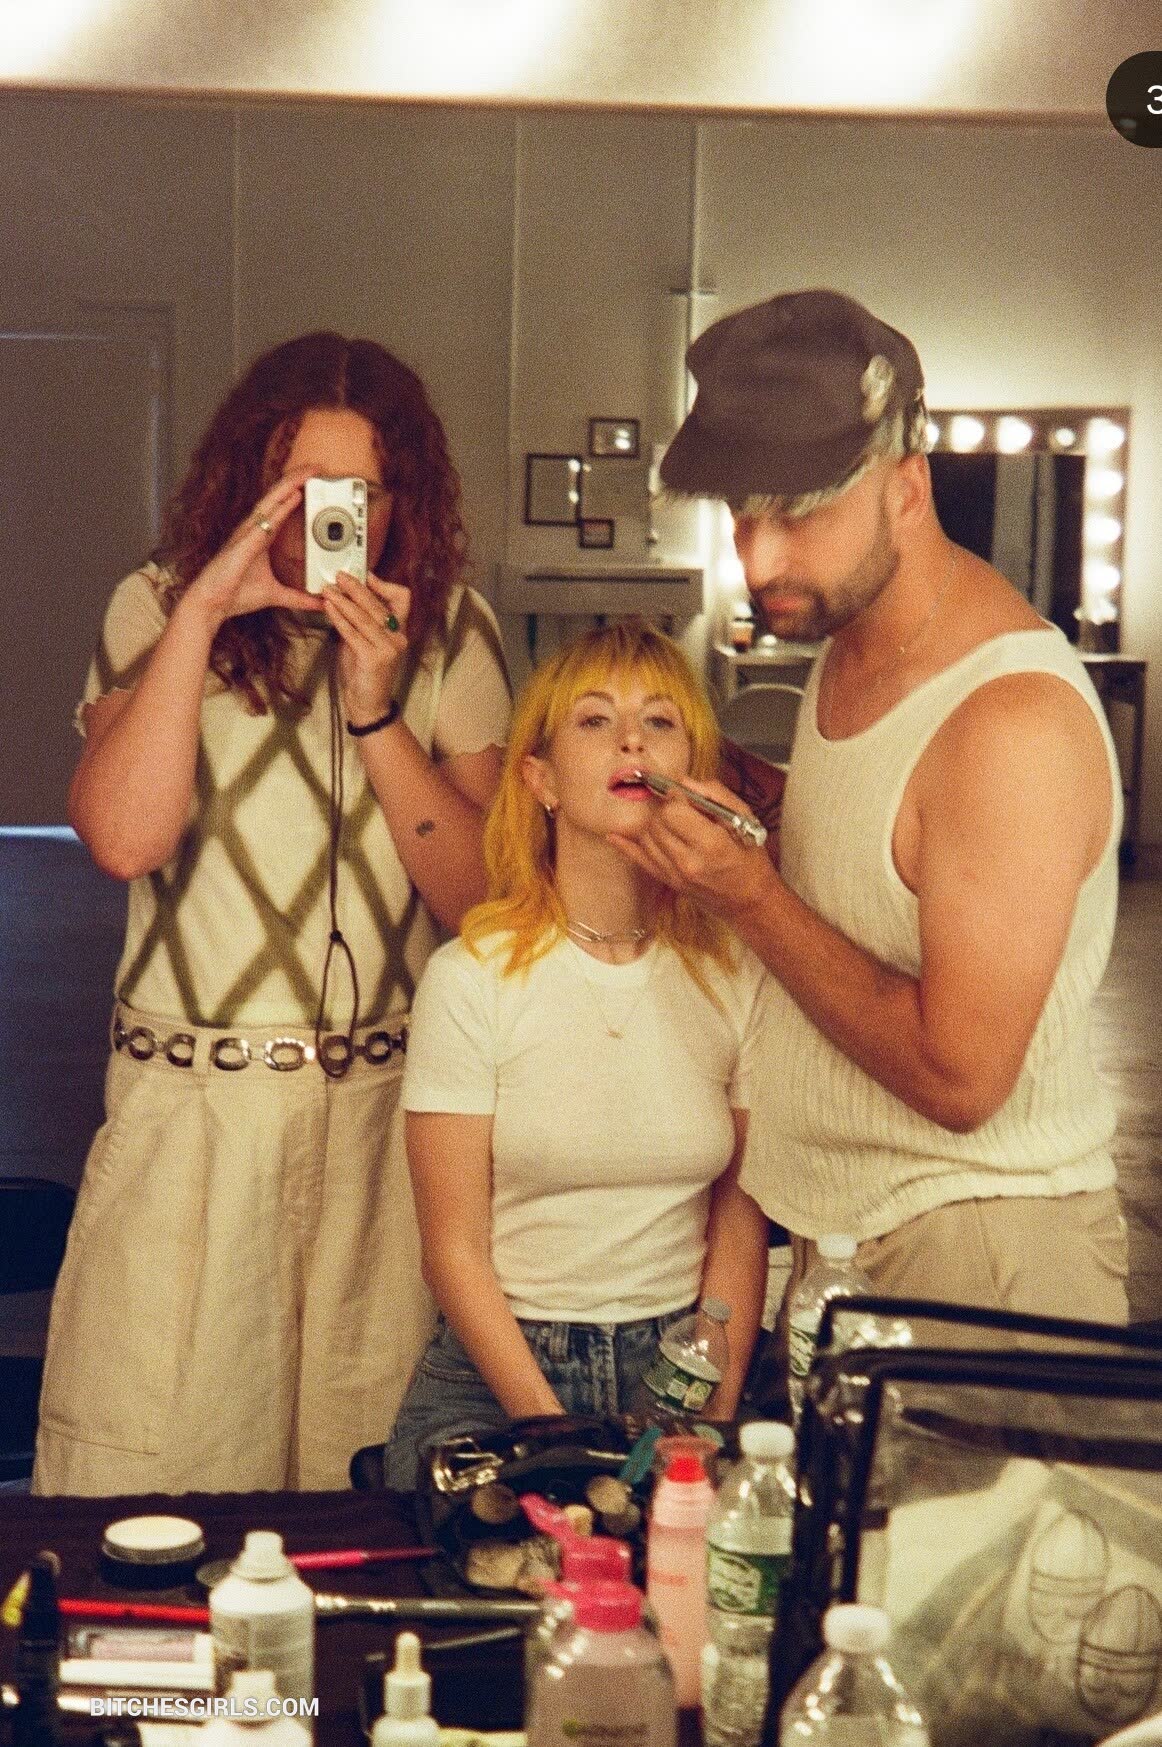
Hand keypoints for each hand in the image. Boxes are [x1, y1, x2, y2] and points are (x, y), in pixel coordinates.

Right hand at [181, 473, 309, 630]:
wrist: (210, 604)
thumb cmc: (234, 594)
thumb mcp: (275, 595)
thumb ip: (298, 598)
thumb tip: (319, 603)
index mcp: (260, 538)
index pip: (280, 509)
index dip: (295, 492)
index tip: (313, 481)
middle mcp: (253, 530)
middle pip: (277, 499)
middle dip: (296, 481)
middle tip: (316, 467)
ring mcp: (246, 535)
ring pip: (271, 503)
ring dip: (289, 486)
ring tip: (306, 473)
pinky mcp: (243, 545)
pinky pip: (265, 522)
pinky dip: (280, 508)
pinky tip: (293, 496)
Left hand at [321, 571, 410, 725]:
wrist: (368, 705)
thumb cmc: (364, 674)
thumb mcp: (364, 642)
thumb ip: (360, 623)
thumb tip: (344, 599)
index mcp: (399, 631)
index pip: (402, 598)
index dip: (385, 585)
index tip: (366, 576)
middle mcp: (398, 637)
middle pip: (378, 604)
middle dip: (356, 587)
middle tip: (339, 576)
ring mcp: (388, 648)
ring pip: (363, 617)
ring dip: (343, 600)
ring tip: (328, 590)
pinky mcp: (374, 659)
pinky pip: (353, 633)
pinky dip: (338, 618)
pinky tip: (328, 608)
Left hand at [608, 774, 778, 922]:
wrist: (749, 901)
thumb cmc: (750, 859)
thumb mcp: (745, 820)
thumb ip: (715, 796)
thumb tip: (684, 782)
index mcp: (711, 844)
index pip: (674, 810)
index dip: (675, 796)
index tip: (681, 793)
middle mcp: (689, 861)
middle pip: (657, 822)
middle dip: (665, 808)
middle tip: (679, 807)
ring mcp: (675, 874)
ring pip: (647, 837)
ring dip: (654, 823)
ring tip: (671, 820)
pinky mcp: (668, 882)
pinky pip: (640, 860)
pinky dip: (626, 846)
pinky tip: (614, 835)